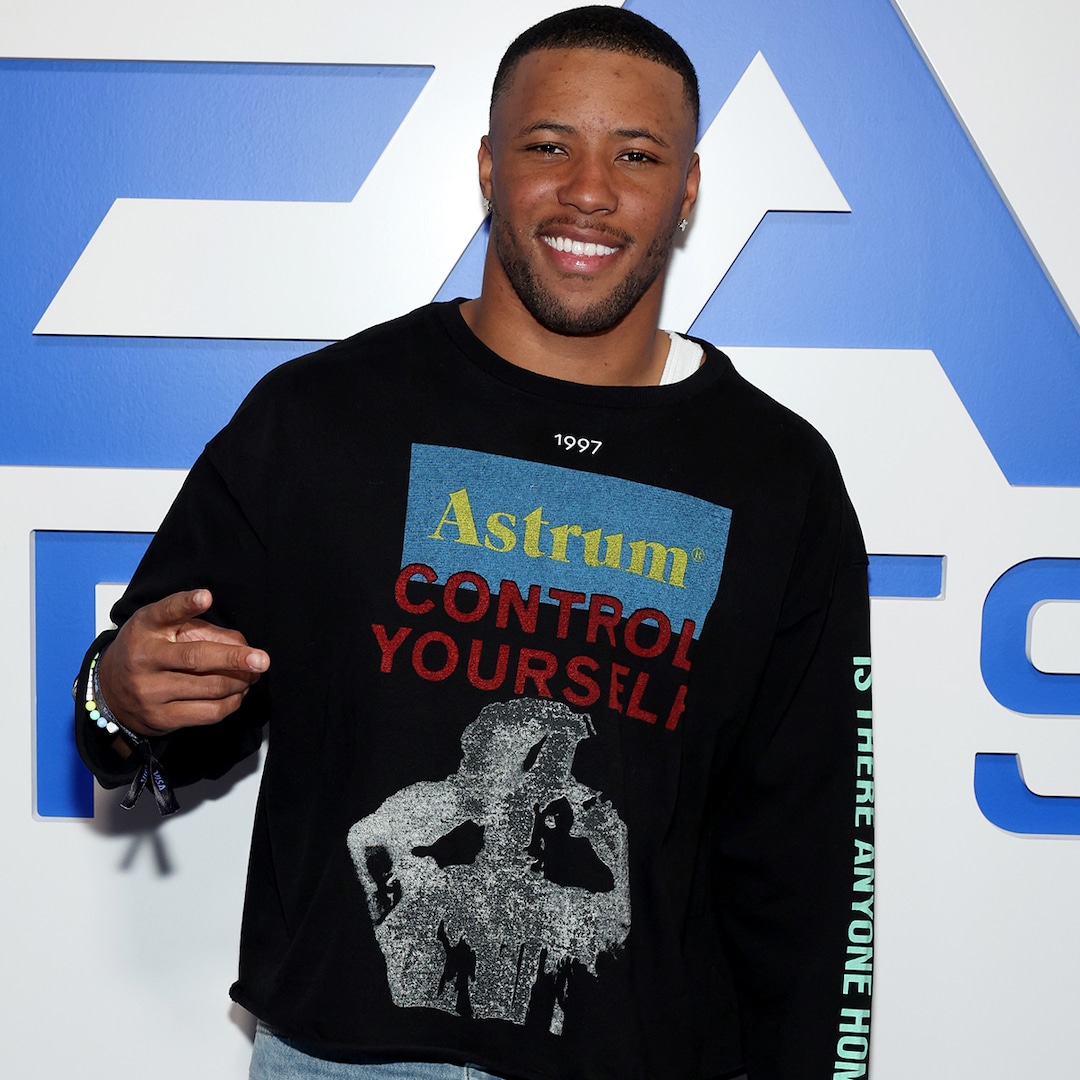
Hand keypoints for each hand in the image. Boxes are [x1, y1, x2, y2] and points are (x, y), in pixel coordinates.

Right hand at [97, 589, 268, 736]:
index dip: (186, 604)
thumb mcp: (166, 628)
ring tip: (252, 675)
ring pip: (208, 688)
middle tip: (261, 660)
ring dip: (239, 682)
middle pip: (196, 658)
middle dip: (234, 659)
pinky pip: (207, 713)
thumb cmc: (149, 649)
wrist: (109, 690)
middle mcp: (144, 658)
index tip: (206, 596)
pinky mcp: (160, 717)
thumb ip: (205, 630)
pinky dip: (231, 703)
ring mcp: (150, 691)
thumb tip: (244, 647)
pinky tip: (238, 694)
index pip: (165, 612)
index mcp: (146, 628)